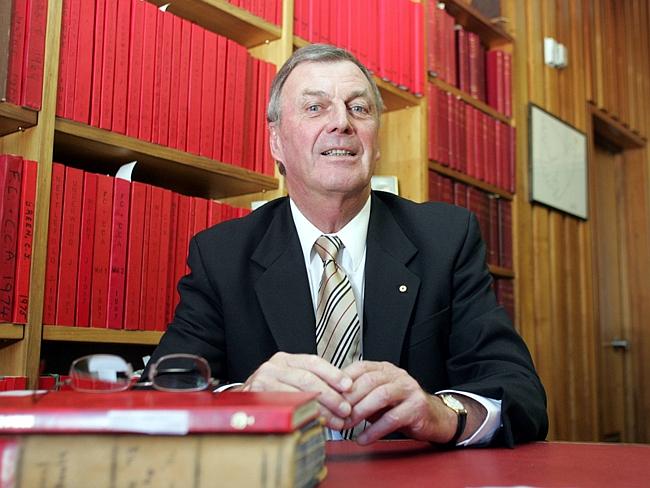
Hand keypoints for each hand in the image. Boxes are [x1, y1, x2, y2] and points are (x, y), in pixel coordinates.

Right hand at [241, 352, 352, 429]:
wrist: (240, 404)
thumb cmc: (271, 393)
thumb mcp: (289, 380)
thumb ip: (312, 382)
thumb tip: (343, 392)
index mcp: (284, 360)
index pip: (313, 362)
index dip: (333, 373)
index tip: (348, 385)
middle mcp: (272, 367)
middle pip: (308, 379)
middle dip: (330, 395)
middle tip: (345, 409)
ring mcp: (263, 382)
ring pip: (298, 394)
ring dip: (321, 409)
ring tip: (336, 420)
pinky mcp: (257, 398)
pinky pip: (285, 407)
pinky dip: (303, 415)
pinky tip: (315, 421)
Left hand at [341, 361, 456, 444]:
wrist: (434, 418)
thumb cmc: (400, 408)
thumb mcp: (377, 398)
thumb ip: (359, 396)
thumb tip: (331, 402)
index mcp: (385, 369)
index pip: (360, 367)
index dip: (343, 381)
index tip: (329, 396)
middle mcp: (397, 375)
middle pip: (369, 381)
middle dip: (349, 399)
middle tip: (335, 414)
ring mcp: (409, 389)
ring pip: (381, 396)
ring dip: (361, 412)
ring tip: (347, 426)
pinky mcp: (417, 407)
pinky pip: (393, 418)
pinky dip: (375, 430)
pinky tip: (363, 439)